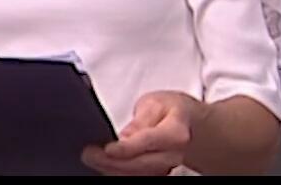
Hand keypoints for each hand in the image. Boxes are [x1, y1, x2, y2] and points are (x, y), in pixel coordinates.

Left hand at [82, 91, 204, 175]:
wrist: (190, 126)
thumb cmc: (172, 111)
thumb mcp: (156, 103)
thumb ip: (141, 119)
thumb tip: (126, 136)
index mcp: (175, 133)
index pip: (148, 142)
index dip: (126, 148)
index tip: (107, 148)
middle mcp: (173, 155)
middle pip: (141, 164)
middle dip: (112, 162)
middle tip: (89, 154)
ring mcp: (166, 168)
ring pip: (138, 175)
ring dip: (112, 170)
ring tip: (92, 159)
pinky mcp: (157, 173)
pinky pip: (137, 176)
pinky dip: (119, 172)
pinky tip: (104, 166)